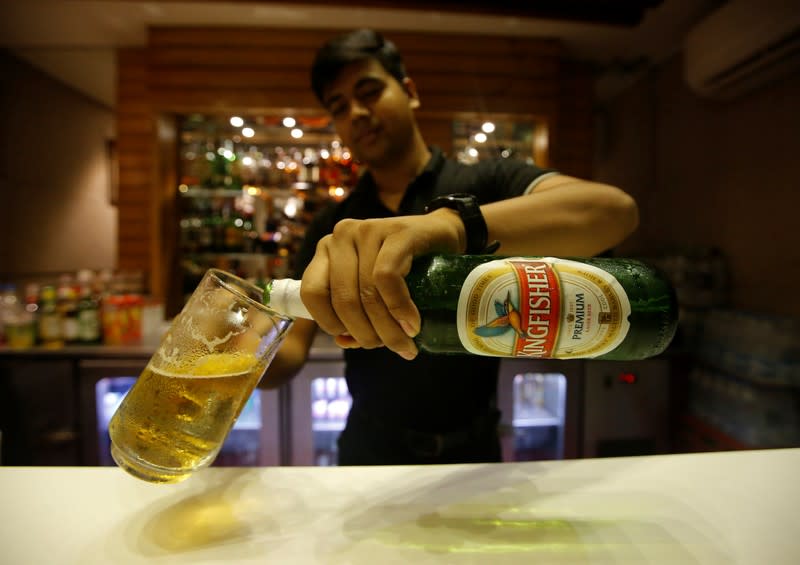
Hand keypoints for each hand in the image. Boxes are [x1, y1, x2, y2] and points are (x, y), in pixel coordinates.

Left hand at [300, 209, 464, 358]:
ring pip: (366, 293)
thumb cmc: (406, 267)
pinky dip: (399, 308)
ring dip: (387, 328)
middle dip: (366, 334)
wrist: (443, 235)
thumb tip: (343, 342)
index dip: (330, 323)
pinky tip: (412, 324)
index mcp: (326, 251)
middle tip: (391, 347)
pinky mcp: (396, 231)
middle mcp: (341, 237)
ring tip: (405, 342)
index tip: (357, 338)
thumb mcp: (374, 290)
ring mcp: (368, 230)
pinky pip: (386, 277)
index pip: (311, 293)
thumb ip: (356, 314)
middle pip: (342, 299)